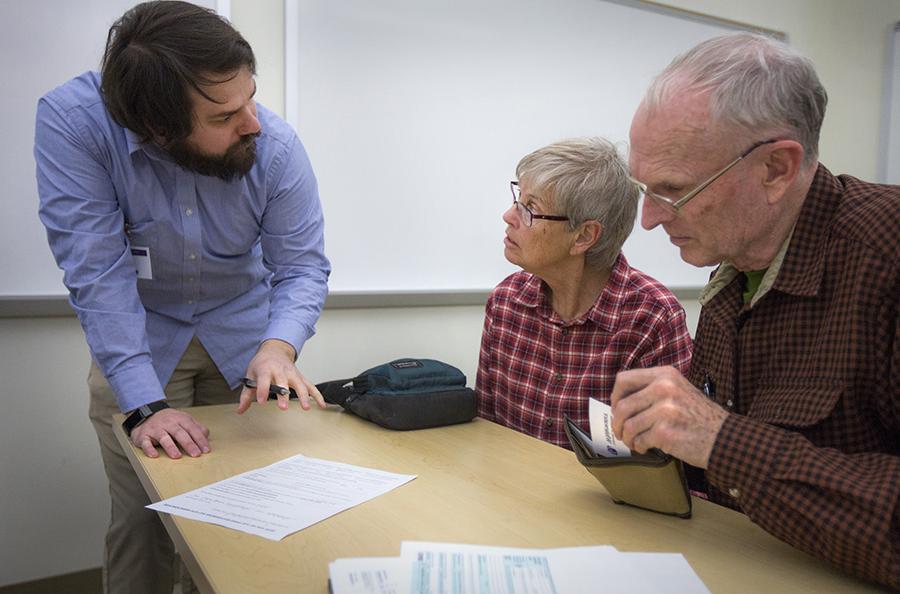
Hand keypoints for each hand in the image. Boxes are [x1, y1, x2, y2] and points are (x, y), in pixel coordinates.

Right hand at [130, 408, 210, 458]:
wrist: (146, 413)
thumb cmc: (170, 421)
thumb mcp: (184, 420)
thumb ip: (196, 427)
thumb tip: (206, 435)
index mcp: (180, 419)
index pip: (192, 429)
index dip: (200, 440)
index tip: (206, 450)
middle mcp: (168, 423)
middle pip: (180, 433)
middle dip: (189, 444)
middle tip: (196, 454)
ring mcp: (155, 429)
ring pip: (164, 438)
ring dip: (170, 447)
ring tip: (177, 456)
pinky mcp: (143, 436)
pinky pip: (146, 443)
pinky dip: (149, 449)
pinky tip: (154, 455)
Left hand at [237, 339, 325, 413]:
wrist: (275, 350)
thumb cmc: (262, 364)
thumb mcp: (250, 375)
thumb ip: (246, 394)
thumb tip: (240, 410)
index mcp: (266, 369)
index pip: (264, 380)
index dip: (262, 391)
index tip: (261, 402)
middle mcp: (280, 370)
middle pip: (283, 382)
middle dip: (284, 395)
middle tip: (283, 407)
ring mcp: (292, 374)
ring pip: (300, 384)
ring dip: (303, 396)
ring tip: (305, 407)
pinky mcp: (300, 377)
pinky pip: (311, 386)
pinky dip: (318, 395)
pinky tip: (322, 405)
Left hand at [610, 366, 727, 467]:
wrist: (724, 438)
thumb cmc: (700, 417)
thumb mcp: (679, 390)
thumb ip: (653, 389)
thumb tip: (621, 399)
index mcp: (665, 375)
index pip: (624, 379)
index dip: (615, 396)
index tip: (617, 408)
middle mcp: (664, 388)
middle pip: (622, 405)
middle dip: (617, 422)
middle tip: (620, 431)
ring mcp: (665, 410)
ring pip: (628, 425)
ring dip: (627, 437)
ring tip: (633, 442)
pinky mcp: (665, 432)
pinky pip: (639, 440)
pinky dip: (639, 446)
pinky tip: (645, 448)